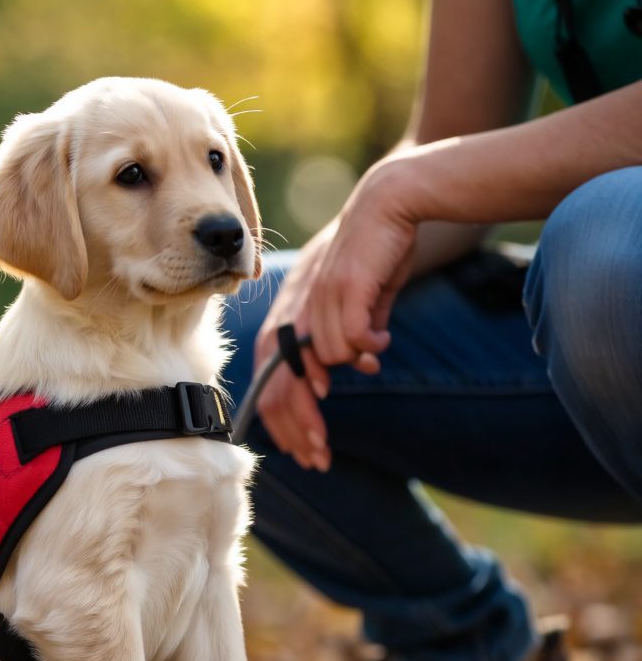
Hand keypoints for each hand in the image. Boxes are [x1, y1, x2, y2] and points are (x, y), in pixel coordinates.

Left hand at [254, 158, 420, 469]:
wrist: (388, 203)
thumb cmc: (374, 254)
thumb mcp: (362, 302)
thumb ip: (357, 333)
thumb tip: (364, 363)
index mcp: (292, 318)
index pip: (273, 380)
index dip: (286, 420)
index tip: (305, 451)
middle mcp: (294, 311)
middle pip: (280, 383)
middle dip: (297, 426)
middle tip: (316, 458)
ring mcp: (315, 299)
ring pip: (316, 362)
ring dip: (331, 389)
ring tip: (357, 388)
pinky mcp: (341, 285)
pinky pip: (347, 335)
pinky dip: (361, 349)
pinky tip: (378, 347)